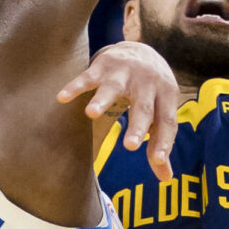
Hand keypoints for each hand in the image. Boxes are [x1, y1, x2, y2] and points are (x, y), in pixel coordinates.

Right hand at [58, 41, 180, 182]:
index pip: (167, 121)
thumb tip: (165, 179)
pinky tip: (62, 98)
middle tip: (131, 147)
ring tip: (91, 114)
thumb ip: (160, 143)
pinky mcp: (102, 66)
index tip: (157, 161)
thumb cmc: (152, 92)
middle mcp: (147, 83)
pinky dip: (74, 87)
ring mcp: (124, 73)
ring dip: (102, 100)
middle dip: (137, 126)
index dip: (163, 141)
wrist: (140, 49)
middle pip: (143, 107)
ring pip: (113, 88)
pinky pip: (87, 77)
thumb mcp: (161, 112)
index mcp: (166, 96)